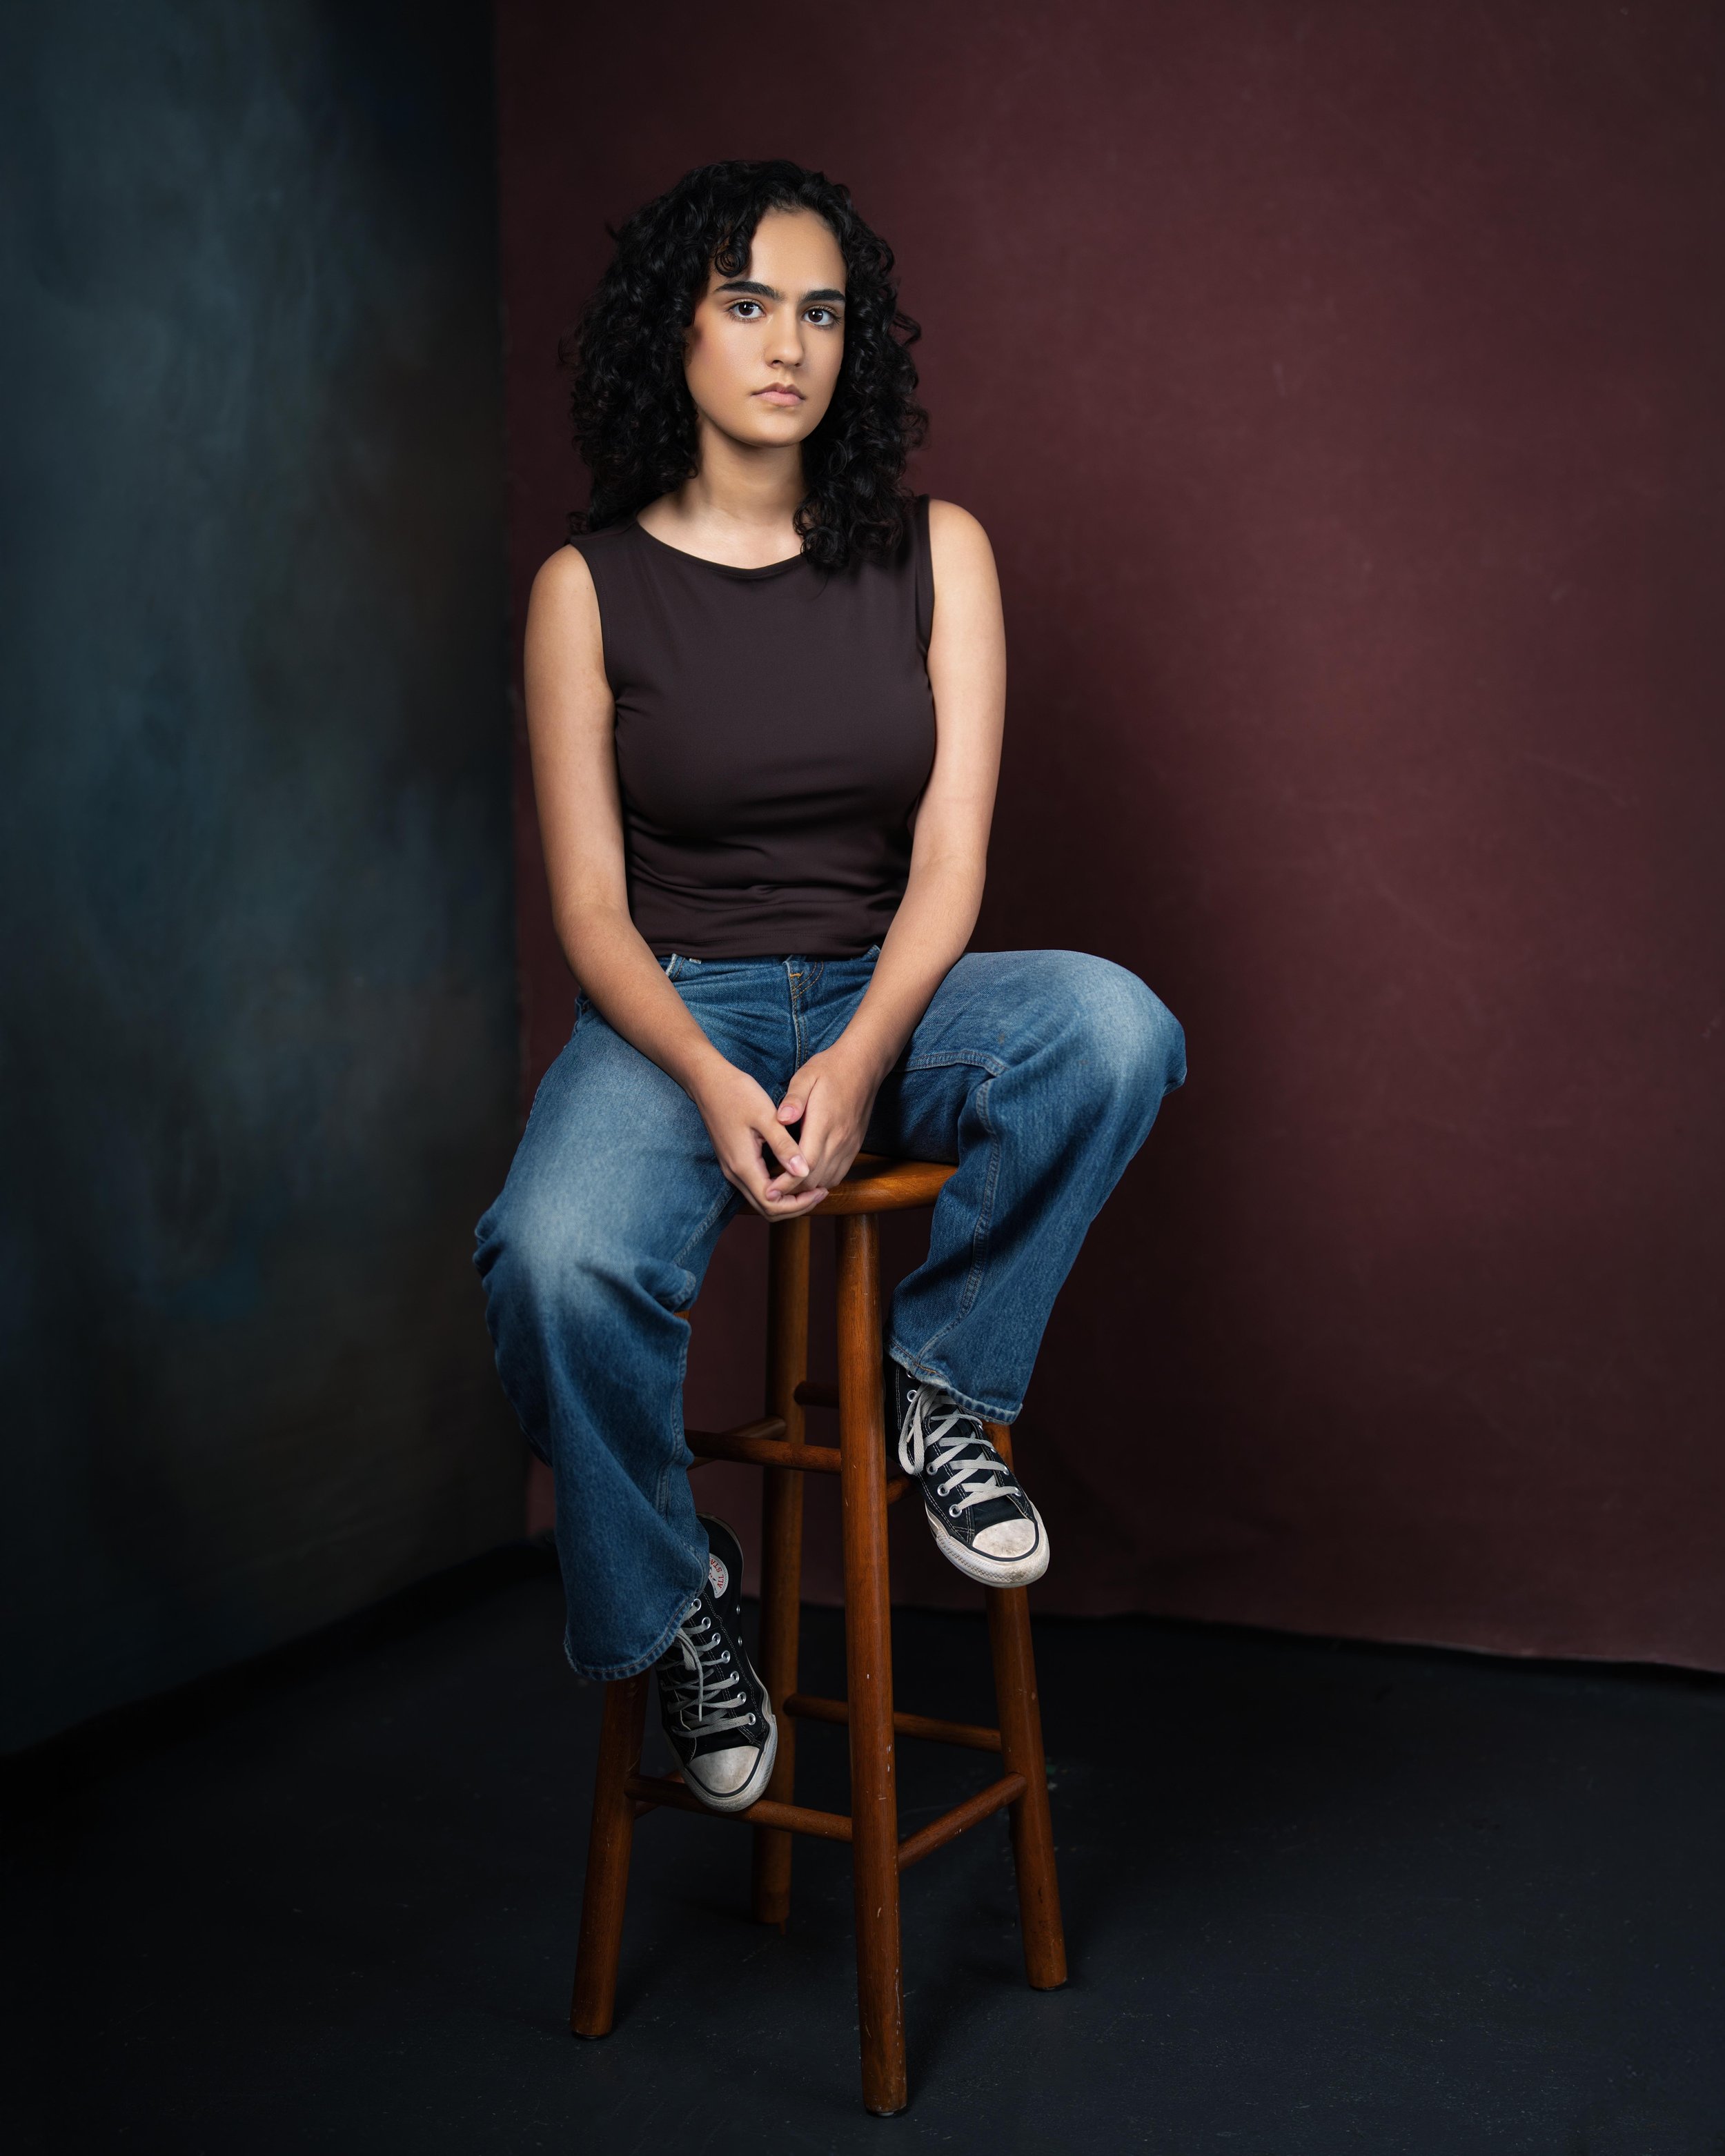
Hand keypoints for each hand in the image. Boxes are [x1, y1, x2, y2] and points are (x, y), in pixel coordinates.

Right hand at [692, 1060, 830, 1219]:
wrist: (708, 1082)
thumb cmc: (737, 1094)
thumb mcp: (765, 1116)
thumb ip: (784, 1145)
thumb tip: (804, 1171)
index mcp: (743, 1165)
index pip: (772, 1203)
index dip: (799, 1204)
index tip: (821, 1190)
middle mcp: (735, 1173)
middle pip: (767, 1208)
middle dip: (796, 1206)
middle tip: (821, 1192)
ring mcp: (732, 1168)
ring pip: (762, 1199)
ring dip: (787, 1199)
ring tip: (812, 1185)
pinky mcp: (734, 1161)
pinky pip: (757, 1186)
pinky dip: (778, 1188)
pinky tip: (794, 1173)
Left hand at [770, 1042, 881, 1199]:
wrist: (864, 1065)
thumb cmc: (830, 1069)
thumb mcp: (806, 1076)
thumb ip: (793, 1100)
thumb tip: (781, 1118)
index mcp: (824, 1124)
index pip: (805, 1165)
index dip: (786, 1182)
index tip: (769, 1190)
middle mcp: (840, 1139)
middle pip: (815, 1179)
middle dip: (792, 1190)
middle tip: (770, 1192)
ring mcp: (850, 1145)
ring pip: (828, 1180)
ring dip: (807, 1188)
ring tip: (786, 1188)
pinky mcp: (855, 1146)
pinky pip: (839, 1173)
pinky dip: (822, 1180)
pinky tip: (808, 1176)